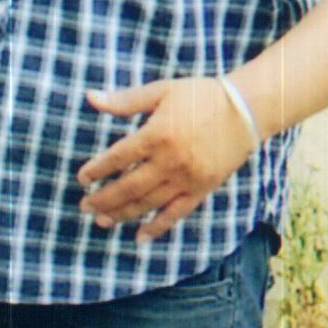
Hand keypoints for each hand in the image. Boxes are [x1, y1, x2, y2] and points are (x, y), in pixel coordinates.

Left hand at [76, 76, 259, 241]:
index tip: (81, 178)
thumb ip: (125, 100)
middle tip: (84, 207)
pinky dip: (158, 227)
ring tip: (101, 221)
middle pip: (128, 186)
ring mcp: (186, 178)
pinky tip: (140, 237)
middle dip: (103, 199)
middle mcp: (169, 161)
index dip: (96, 170)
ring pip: (148, 203)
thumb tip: (90, 98)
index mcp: (156, 135)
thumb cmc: (200, 96)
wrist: (245, 110)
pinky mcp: (202, 189)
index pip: (117, 158)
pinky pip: (176, 213)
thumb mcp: (161, 91)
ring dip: (122, 214)